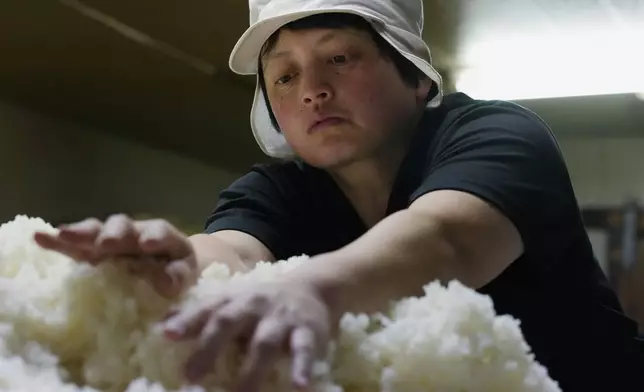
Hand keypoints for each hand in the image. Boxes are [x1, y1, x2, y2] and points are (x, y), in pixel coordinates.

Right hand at [33, 214, 197, 297]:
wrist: (169, 267)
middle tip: (107, 242)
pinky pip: (75, 246)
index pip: (160, 232)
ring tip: (64, 234)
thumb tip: (166, 283)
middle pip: (123, 226)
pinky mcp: (93, 252)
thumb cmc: (177, 271)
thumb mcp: (184, 275)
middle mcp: (134, 232)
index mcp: (162, 237)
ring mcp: (111, 239)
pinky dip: (58, 241)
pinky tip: (40, 237)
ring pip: (97, 231)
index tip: (147, 244)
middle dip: (114, 233)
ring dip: (83, 233)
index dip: (154, 236)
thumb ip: (177, 277)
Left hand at [163, 280, 332, 390]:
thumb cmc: (262, 302)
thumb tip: (162, 324)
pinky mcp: (308, 331)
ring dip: (252, 370)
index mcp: (233, 299)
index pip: (207, 309)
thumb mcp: (233, 301)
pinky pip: (304, 349)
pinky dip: (302, 367)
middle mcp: (254, 305)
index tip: (168, 334)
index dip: (187, 320)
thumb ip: (202, 314)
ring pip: (264, 342)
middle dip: (210, 347)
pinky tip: (299, 386)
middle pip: (229, 322)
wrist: (313, 287)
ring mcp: (281, 318)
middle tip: (191, 376)